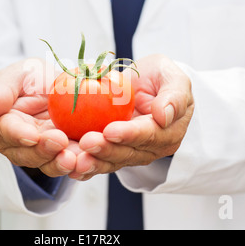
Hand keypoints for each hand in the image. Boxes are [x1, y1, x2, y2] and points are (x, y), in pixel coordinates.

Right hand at [0, 59, 77, 176]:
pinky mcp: (62, 156)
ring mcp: (41, 154)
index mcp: (0, 125)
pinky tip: (89, 159)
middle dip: (44, 151)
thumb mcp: (16, 74)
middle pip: (27, 154)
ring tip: (76, 158)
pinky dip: (79, 164)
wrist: (56, 87)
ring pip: (48, 164)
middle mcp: (17, 146)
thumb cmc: (31, 78)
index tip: (33, 135)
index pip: (6, 131)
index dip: (18, 135)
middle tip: (61, 143)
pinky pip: (69, 164)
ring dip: (61, 163)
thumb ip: (1, 89)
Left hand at [70, 54, 194, 180]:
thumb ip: (174, 95)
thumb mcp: (173, 78)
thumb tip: (163, 116)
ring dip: (94, 162)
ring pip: (112, 162)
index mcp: (168, 132)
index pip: (149, 135)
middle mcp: (150, 148)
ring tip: (76, 160)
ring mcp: (130, 153)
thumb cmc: (160, 78)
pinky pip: (98, 161)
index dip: (130, 134)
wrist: (143, 84)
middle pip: (128, 153)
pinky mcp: (112, 153)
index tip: (110, 130)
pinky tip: (70, 167)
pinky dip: (85, 167)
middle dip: (106, 150)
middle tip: (86, 143)